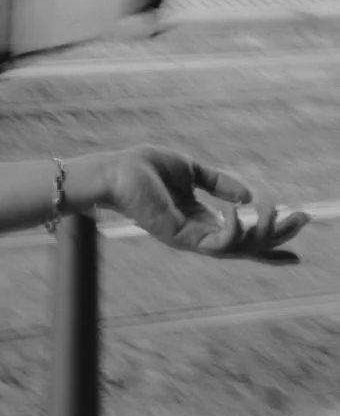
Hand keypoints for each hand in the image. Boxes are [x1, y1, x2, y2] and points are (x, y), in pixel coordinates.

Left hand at [100, 146, 310, 263]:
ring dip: (264, 233)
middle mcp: (200, 234)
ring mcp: (191, 239)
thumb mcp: (190, 170)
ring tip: (275, 211)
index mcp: (202, 220)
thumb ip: (219, 183)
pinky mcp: (182, 237)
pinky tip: (240, 212)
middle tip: (303, 218)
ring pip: (241, 248)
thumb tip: (249, 196)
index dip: (271, 243)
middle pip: (250, 247)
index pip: (242, 239)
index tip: (299, 246)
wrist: (112, 171)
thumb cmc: (142, 168)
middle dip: (279, 236)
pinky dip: (235, 231)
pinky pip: (219, 243)